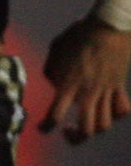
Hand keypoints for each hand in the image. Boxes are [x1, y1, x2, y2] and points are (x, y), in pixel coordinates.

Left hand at [41, 14, 130, 144]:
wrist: (109, 27)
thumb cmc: (78, 36)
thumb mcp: (56, 51)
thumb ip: (51, 71)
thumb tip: (56, 84)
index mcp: (68, 85)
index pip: (55, 115)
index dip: (47, 127)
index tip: (43, 129)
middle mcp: (88, 93)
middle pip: (87, 129)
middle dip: (75, 138)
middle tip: (67, 131)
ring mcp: (106, 91)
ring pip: (105, 124)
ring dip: (95, 129)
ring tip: (86, 124)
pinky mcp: (119, 86)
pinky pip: (122, 108)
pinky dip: (116, 114)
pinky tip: (108, 111)